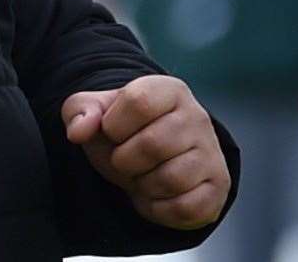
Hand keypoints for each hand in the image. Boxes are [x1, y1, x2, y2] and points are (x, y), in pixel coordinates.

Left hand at [62, 75, 229, 230]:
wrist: (149, 152)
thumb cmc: (122, 128)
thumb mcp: (94, 111)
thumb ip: (79, 111)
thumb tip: (78, 131)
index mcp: (168, 89)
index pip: (138, 102)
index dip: (114, 124)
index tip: (112, 131)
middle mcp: (197, 117)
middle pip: (153, 145)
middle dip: (125, 160)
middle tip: (124, 159)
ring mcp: (212, 153)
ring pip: (171, 179)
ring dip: (142, 185)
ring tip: (141, 175)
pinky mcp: (219, 187)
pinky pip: (186, 208)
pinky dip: (159, 209)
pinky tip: (153, 195)